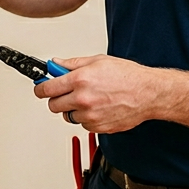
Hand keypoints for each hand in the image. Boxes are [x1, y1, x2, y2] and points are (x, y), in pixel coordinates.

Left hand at [33, 54, 166, 132]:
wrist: (147, 94)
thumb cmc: (127, 76)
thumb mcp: (98, 61)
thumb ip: (72, 64)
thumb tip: (56, 64)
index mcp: (80, 80)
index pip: (46, 88)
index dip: (40, 87)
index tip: (40, 87)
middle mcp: (82, 99)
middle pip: (53, 105)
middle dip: (56, 98)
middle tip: (65, 92)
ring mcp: (89, 115)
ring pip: (67, 116)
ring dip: (72, 109)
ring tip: (88, 99)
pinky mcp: (97, 127)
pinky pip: (82, 124)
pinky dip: (86, 118)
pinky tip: (98, 107)